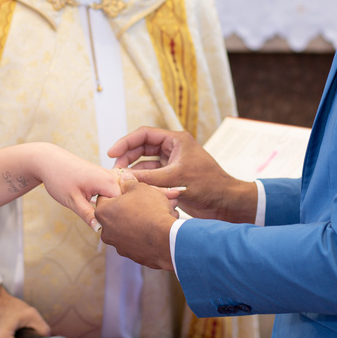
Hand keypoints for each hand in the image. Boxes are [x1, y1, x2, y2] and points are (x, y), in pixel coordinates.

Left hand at [33, 143, 122, 229]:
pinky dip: (107, 199)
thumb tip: (100, 229)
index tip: (104, 225)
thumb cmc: (59, 177)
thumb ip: (88, 215)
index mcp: (108, 182)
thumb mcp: (73, 200)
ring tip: (94, 210)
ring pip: (117, 196)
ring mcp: (108, 175)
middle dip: (114, 213)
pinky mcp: (103, 176)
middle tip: (99, 220)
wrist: (49, 160)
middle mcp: (112, 176)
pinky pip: (112, 191)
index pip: (124, 206)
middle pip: (123, 201)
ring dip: (110, 206)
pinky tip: (95, 203)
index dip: (115, 218)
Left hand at [93, 170, 177, 270]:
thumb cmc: (151, 210)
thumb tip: (125, 178)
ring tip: (159, 213)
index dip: (118, 191)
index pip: (105, 197)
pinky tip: (160, 227)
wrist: (167, 239)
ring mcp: (119, 245)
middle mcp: (107, 231)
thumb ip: (129, 182)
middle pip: (118, 213)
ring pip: (129, 227)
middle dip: (132, 206)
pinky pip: (138, 240)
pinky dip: (146, 234)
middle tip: (148, 201)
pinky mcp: (132, 256)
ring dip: (141, 220)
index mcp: (103, 212)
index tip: (130, 190)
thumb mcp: (140, 188)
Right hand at [108, 127, 257, 223]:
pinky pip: (152, 174)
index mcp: (176, 140)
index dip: (125, 142)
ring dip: (133, 169)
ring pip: (146, 162)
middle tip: (114, 169)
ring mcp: (172, 163)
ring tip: (120, 179)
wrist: (225, 203)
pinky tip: (133, 187)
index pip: (144, 134)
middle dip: (127, 156)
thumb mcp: (175, 179)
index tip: (111, 152)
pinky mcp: (173, 177)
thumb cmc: (207, 185)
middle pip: (142, 147)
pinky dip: (142, 179)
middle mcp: (173, 148)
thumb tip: (123, 176)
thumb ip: (148, 177)